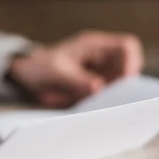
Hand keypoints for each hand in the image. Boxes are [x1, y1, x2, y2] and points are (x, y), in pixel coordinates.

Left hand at [7, 31, 143, 108]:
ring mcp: (100, 73)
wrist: (26, 77)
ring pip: (121, 86)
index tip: (126, 81)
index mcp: (94, 45)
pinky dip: (107, 105)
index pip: (127, 46)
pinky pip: (109, 97)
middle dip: (127, 85)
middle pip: (129, 68)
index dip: (132, 61)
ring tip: (105, 110)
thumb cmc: (39, 66)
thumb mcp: (56, 72)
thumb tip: (99, 88)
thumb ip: (77, 80)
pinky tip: (98, 113)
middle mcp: (102, 58)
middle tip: (117, 102)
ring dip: (117, 98)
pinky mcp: (95, 89)